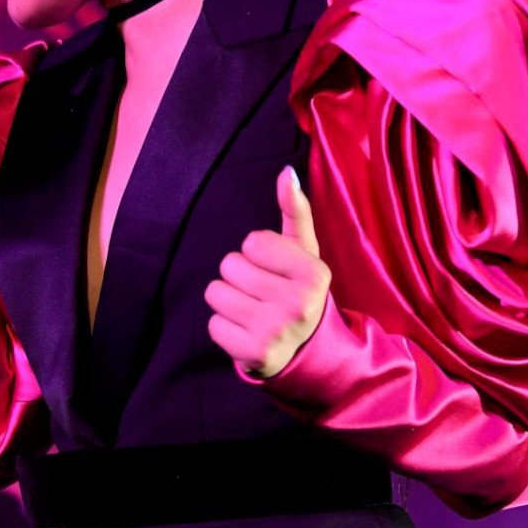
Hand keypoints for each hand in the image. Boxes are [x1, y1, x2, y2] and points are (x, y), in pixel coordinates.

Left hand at [205, 165, 330, 378]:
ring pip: (215, 293)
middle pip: (229, 266)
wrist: (305, 349)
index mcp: (314, 274)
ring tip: (251, 309)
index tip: (274, 269)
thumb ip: (295, 210)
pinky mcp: (254, 354)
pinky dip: (225, 326)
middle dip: (239, 276)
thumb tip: (286, 173)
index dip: (256, 252)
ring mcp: (276, 331)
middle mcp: (298, 303)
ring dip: (228, 300)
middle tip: (261, 292)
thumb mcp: (303, 251)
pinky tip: (246, 330)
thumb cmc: (297, 289)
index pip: (252, 242)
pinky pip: (213, 324)